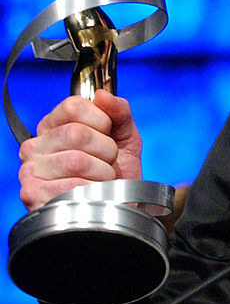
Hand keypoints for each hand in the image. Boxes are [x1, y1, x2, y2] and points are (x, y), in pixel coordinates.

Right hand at [18, 90, 142, 210]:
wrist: (120, 208)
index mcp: (53, 125)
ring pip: (76, 160)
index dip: (102, 120)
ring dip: (102, 173)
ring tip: (101, 180)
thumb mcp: (125, 137)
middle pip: (76, 133)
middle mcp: (35, 145)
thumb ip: (119, 111)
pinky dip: (93, 192)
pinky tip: (92, 196)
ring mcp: (30, 171)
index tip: (108, 135)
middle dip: (105, 150)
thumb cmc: (119, 172)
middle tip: (107, 162)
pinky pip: (72, 187)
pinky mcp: (33, 195)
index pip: (74, 105)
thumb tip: (103, 95)